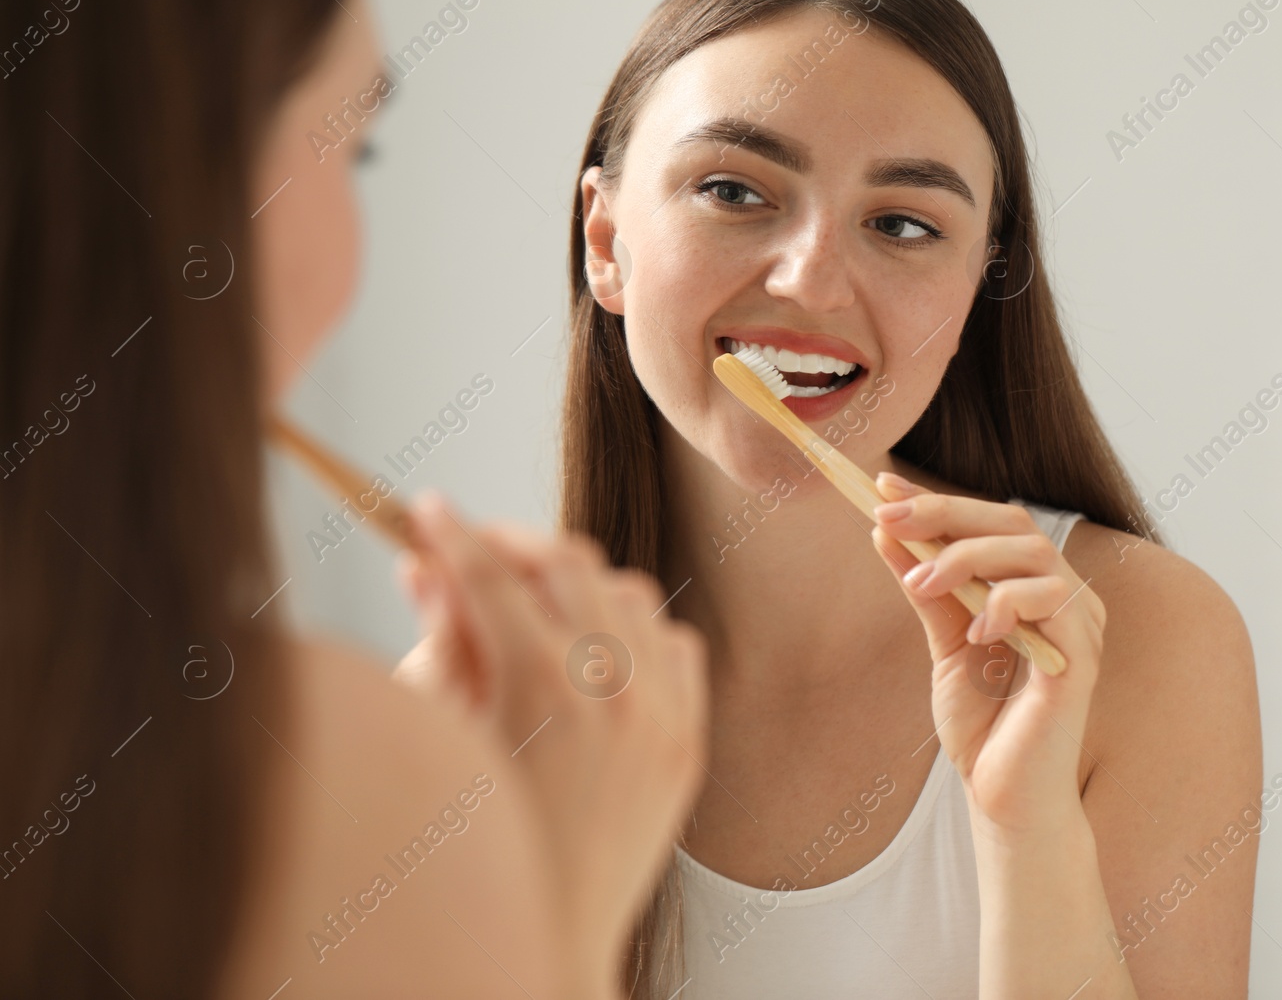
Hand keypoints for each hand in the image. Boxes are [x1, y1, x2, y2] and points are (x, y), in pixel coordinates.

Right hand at [395, 493, 707, 970]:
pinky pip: (675, 643)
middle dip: (513, 544)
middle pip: (567, 562)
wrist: (550, 935)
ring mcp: (662, 714)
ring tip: (534, 602)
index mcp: (539, 689)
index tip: (427, 510)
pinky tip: (598, 649)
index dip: (451, 533)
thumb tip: (425, 565)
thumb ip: (440, 642)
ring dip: (579, 584)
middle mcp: (613, 690)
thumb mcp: (442, 739)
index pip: (491, 574)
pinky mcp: (690, 740)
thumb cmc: (476, 844)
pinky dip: (637, 632)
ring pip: (629, 593)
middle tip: (475, 550)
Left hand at [869, 472, 1105, 837]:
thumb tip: (886, 531)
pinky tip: (975, 630)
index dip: (938, 501)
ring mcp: (1078, 625)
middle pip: (1014, 522)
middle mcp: (1064, 597)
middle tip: (889, 517)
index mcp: (1033, 587)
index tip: (882, 489)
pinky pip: (1054, 603)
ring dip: (969, 556)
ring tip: (923, 583)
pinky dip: (1006, 604)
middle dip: (945, 513)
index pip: (991, 522)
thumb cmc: (982, 724)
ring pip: (1035, 553)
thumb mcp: (941, 643)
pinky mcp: (1081, 659)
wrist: (1002, 797)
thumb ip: (924, 588)